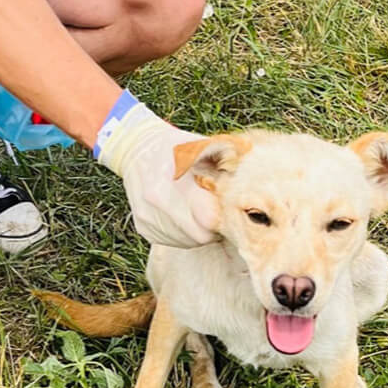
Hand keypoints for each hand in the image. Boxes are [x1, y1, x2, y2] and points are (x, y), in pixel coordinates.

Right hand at [95, 97, 219, 247]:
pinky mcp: (143, 228)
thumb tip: (252, 182)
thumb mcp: (200, 147)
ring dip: (199, 231)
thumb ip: (224, 165)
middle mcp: (157, 203)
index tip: (229, 207)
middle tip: (217, 211)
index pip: (209, 218)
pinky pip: (173, 241)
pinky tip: (184, 215)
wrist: (135, 147)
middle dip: (214, 227)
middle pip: (200, 235)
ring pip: (188, 241)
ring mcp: (148, 218)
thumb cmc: (174, 146)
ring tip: (200, 211)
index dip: (225, 216)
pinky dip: (184, 233)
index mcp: (173, 182)